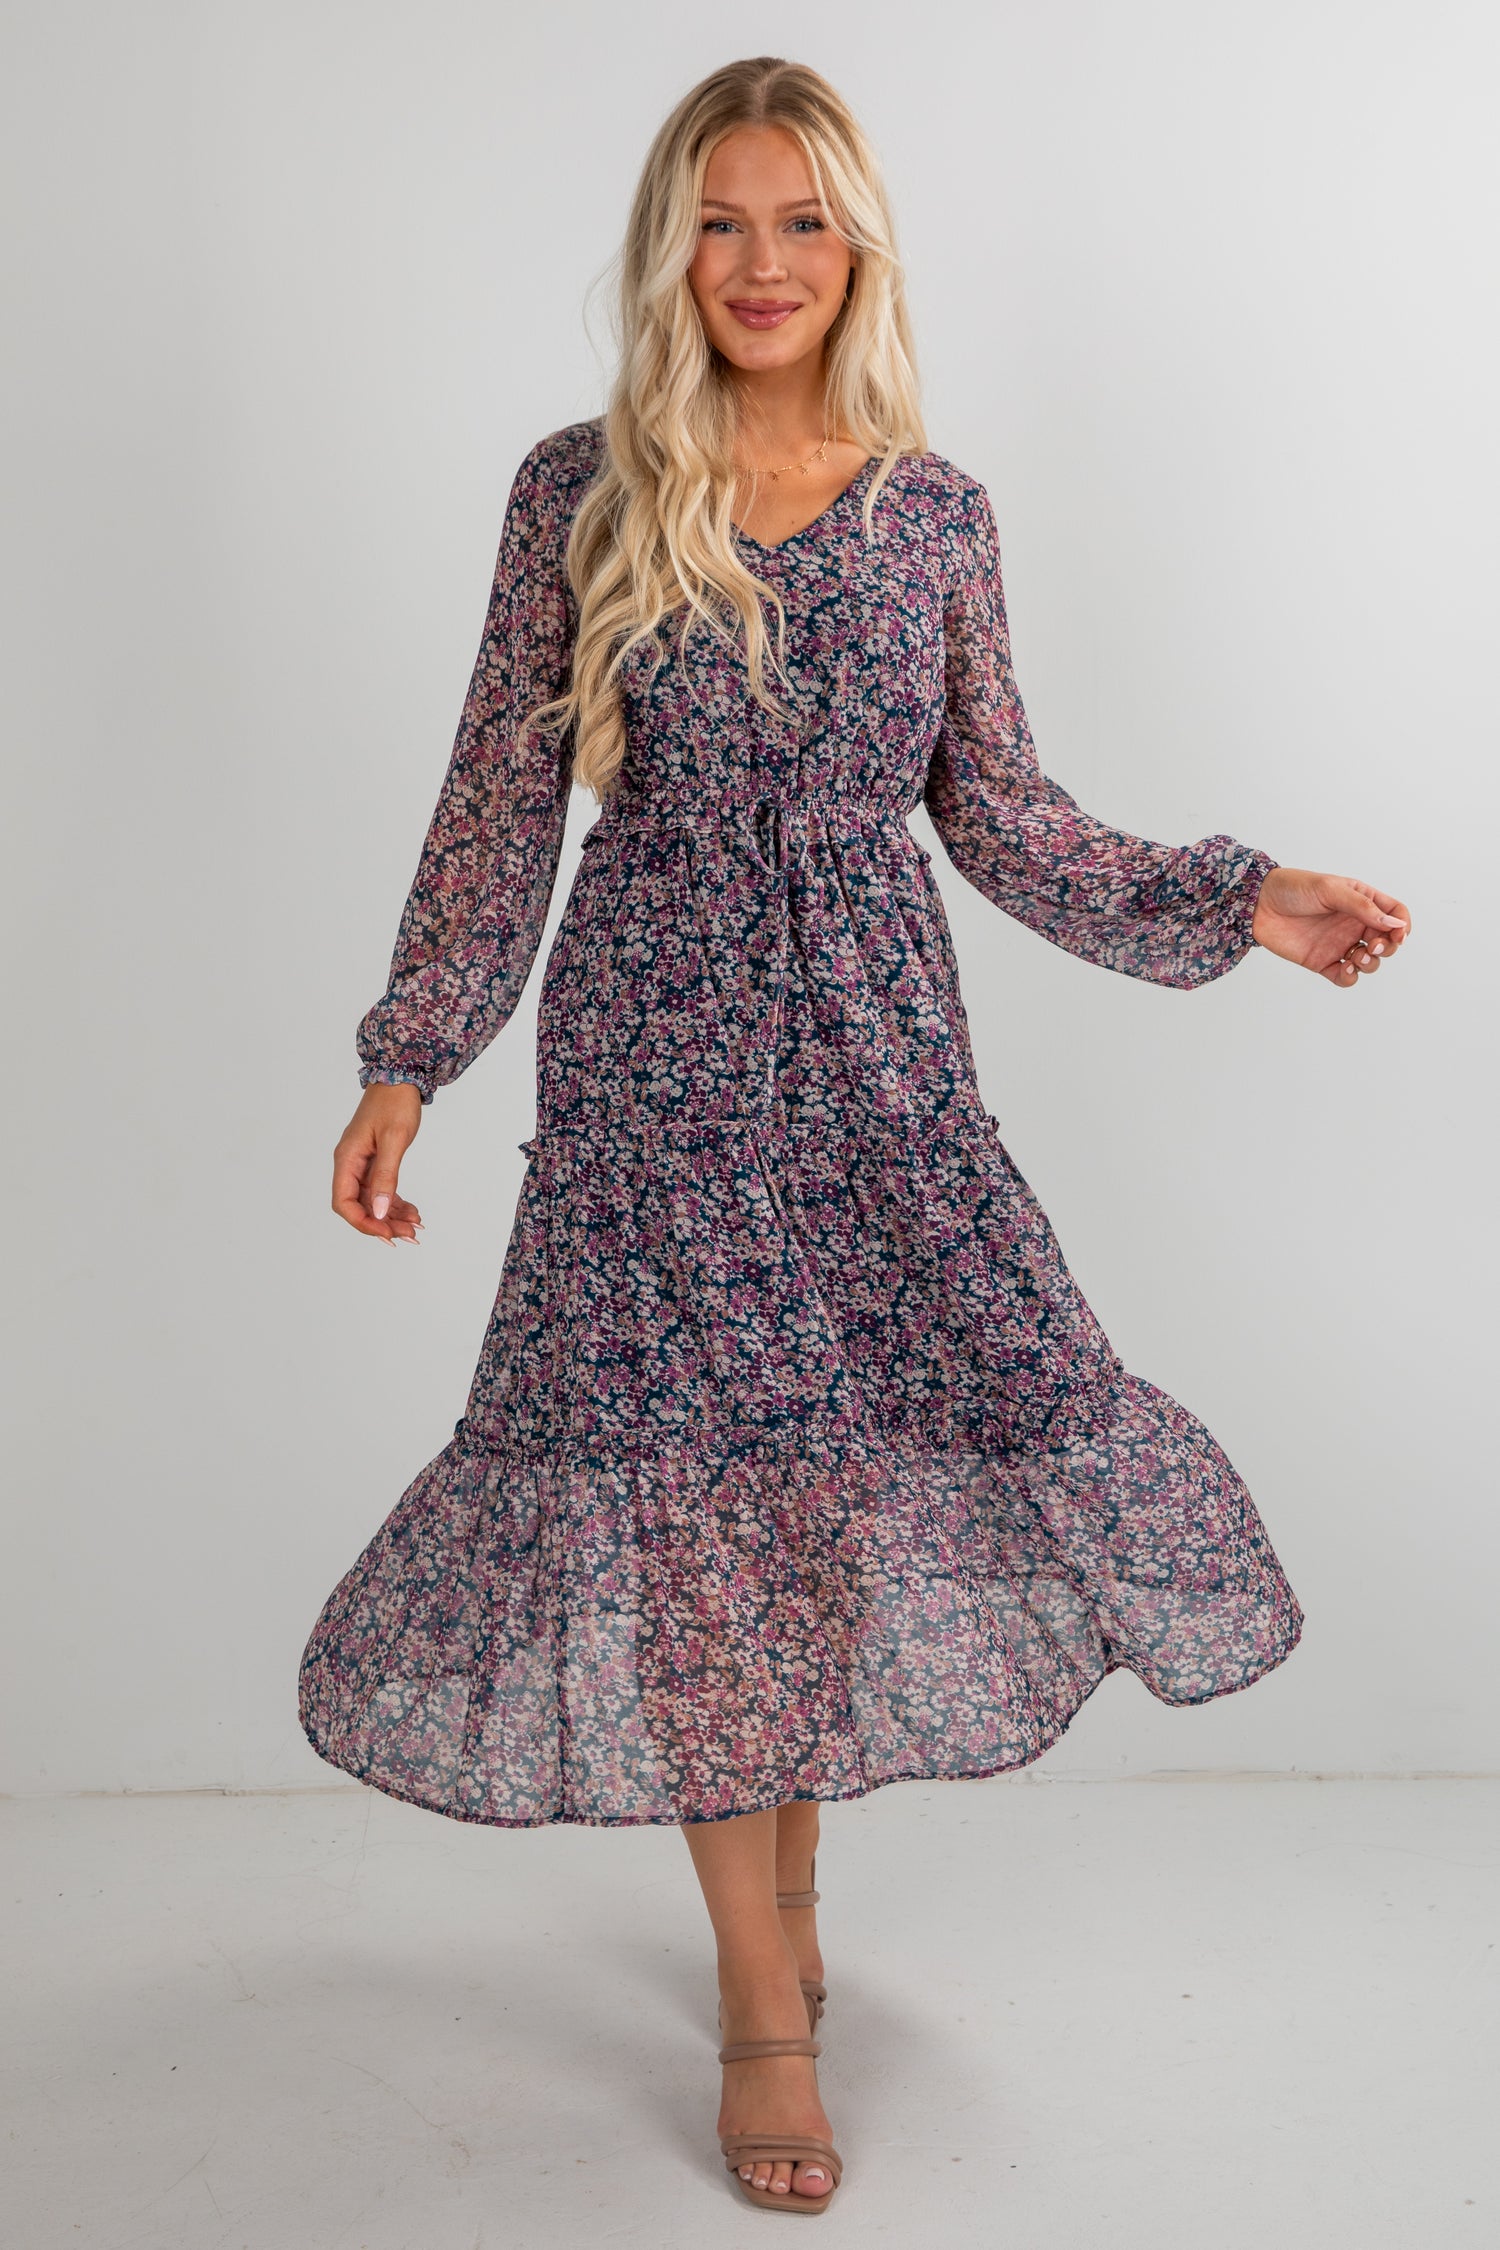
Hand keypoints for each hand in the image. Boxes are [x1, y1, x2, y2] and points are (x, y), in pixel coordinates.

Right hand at [331, 1083, 424, 1243]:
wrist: (401, 1077)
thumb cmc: (395, 1103)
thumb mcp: (394, 1140)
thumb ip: (386, 1176)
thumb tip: (380, 1211)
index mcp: (347, 1159)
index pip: (344, 1202)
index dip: (363, 1222)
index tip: (387, 1232)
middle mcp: (350, 1164)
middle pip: (359, 1206)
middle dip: (382, 1223)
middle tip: (409, 1235)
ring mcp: (362, 1164)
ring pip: (372, 1201)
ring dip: (391, 1216)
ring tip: (415, 1227)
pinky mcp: (375, 1162)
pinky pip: (381, 1190)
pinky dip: (396, 1203)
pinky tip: (412, 1212)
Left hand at [1251, 866, 1411, 987]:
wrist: (1258, 905)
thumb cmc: (1294, 888)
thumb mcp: (1331, 890)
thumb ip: (1363, 907)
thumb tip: (1395, 924)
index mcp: (1362, 901)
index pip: (1395, 914)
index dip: (1402, 925)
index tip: (1398, 935)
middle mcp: (1354, 923)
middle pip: (1387, 941)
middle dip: (1388, 947)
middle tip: (1373, 946)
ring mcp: (1340, 944)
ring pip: (1370, 961)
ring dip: (1371, 963)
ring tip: (1357, 958)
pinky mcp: (1323, 962)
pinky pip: (1346, 976)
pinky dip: (1352, 977)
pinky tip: (1346, 969)